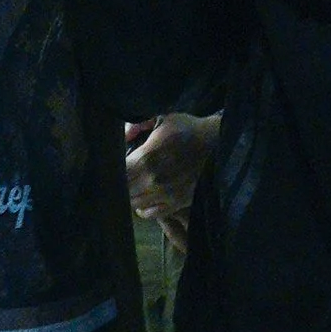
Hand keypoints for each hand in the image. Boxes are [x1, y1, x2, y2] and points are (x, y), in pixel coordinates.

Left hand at [125, 110, 219, 244]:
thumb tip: (122, 136)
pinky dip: (143, 208)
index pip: (118, 172)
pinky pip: (151, 213)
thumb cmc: (187, 129)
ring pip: (134, 203)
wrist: (218, 145)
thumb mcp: (162, 117)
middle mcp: (154, 180)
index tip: (113, 163)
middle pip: (123, 190)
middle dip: (119, 183)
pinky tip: (145, 197)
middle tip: (123, 174)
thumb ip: (137, 124)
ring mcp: (166, 195)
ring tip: (133, 184)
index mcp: (148, 157)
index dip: (111, 169)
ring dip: (130, 195)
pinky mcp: (177, 204)